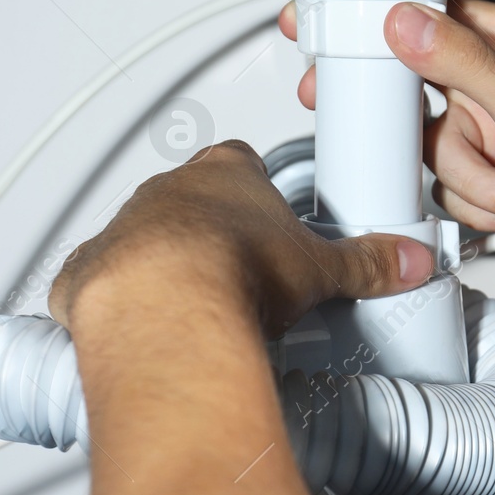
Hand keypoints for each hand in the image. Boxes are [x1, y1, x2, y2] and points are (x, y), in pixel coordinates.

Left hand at [49, 140, 434, 337]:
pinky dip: (107, 305)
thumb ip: (367, 263)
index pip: (240, 164)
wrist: (165, 307)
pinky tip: (134, 330)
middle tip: (238, 274)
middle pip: (187, 202)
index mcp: (223, 175)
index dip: (255, 193)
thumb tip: (407, 261)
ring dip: (157, 268)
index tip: (267, 219)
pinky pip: (93, 284)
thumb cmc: (234, 270)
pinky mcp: (87, 277)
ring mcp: (121, 231)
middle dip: (207, 233)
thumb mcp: (322, 268)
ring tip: (192, 311)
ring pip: (136, 239)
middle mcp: (166, 194)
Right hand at [279, 0, 494, 307]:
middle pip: (425, 94)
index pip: (436, 16)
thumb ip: (459, 65)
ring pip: (436, 148)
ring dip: (474, 182)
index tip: (340, 38)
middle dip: (447, 142)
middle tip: (436, 149)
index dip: (387, 28)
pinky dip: (480, 205)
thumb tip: (405, 23)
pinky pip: (452, 184)